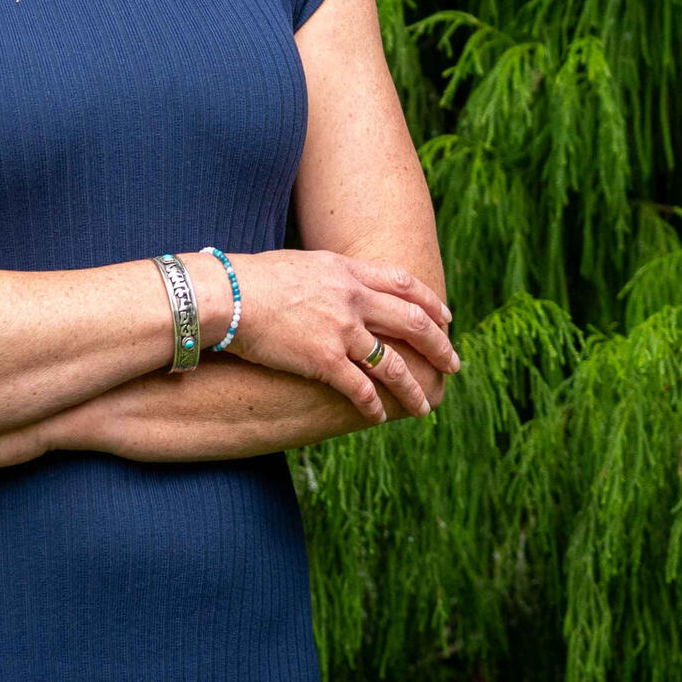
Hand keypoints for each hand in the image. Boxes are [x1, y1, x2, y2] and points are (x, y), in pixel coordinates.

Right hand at [223, 249, 457, 423]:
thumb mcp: (302, 264)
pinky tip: (379, 418)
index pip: (403, 284)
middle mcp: (352, 298)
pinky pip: (360, 388)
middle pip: (412, 322)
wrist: (228, 295)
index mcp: (347, 271)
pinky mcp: (324, 360)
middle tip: (453, 364)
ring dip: (413, 388)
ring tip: (425, 405)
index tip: (446, 317)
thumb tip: (341, 284)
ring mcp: (341, 330)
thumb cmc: (255, 279)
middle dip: (439, 345)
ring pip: (393, 364)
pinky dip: (374, 406)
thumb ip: (330, 276)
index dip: (430, 302)